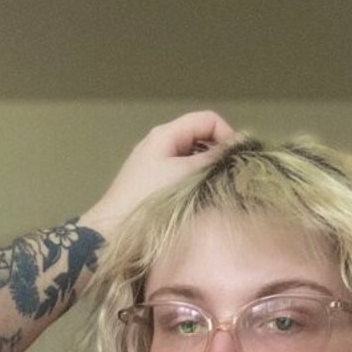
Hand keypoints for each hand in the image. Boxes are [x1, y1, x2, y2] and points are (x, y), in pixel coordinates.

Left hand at [84, 111, 235, 237]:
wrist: (110, 232)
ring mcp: (153, 162)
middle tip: (228, 177)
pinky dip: (191, 180)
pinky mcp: (150, 181)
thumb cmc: (147, 200)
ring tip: (213, 190)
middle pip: (199, 136)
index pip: (208, 120)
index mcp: (166, 134)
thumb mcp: (184, 174)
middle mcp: (159, 142)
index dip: (227, 135)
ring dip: (205, 169)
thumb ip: (213, 157)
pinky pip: (179, 172)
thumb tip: (240, 141)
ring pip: (190, 156)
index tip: (236, 161)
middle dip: (217, 153)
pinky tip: (195, 199)